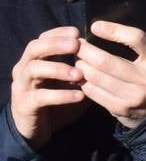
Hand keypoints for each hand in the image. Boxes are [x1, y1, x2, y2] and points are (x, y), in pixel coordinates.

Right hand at [9, 26, 87, 149]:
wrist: (36, 129)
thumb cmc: (57, 101)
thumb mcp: (70, 83)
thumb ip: (81, 69)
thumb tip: (107, 57)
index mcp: (35, 60)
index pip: (42, 39)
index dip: (58, 33)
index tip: (77, 31)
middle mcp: (25, 69)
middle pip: (34, 48)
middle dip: (55, 44)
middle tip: (76, 45)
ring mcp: (22, 86)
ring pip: (34, 69)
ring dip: (57, 68)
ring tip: (79, 73)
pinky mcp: (25, 104)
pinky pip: (41, 97)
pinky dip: (61, 95)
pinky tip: (79, 96)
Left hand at [76, 10, 145, 129]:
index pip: (137, 39)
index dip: (113, 30)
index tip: (96, 26)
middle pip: (107, 61)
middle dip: (86, 50)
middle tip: (76, 43)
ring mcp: (134, 96)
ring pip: (97, 77)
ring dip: (82, 65)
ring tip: (78, 57)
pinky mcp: (121, 108)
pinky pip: (93, 92)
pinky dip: (83, 81)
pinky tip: (82, 73)